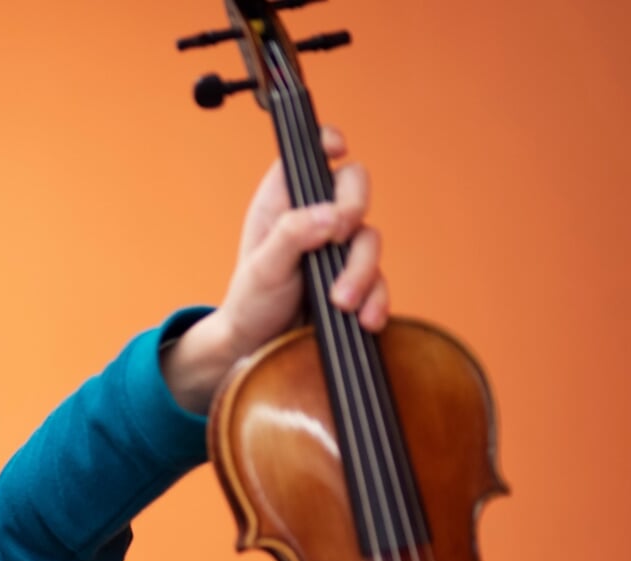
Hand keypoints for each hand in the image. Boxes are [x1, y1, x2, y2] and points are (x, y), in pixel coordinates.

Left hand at [163, 125, 387, 413]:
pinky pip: (379, 280)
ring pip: (370, 238)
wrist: (258, 348)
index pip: (309, 156)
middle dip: (354, 209)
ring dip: (361, 270)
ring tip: (340, 302)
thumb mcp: (262, 267)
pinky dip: (376, 298)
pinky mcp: (354, 278)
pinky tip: (365, 318)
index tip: (336, 149)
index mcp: (283, 203)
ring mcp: (337, 247)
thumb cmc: (250, 301)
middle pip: (354, 188)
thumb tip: (331, 216)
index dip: (326, 142)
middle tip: (338, 238)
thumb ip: (292, 236)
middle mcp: (314, 217)